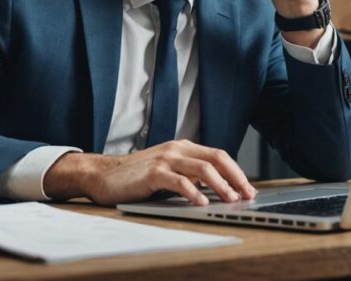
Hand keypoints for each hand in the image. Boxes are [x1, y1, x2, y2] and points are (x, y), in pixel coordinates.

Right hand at [42, 140, 255, 206]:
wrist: (102, 174)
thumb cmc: (135, 176)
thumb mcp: (167, 171)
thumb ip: (188, 175)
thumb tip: (216, 190)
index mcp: (182, 147)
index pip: (218, 156)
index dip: (237, 172)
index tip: (248, 189)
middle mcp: (176, 149)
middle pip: (217, 159)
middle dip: (236, 177)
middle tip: (247, 195)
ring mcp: (165, 159)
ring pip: (203, 169)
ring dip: (222, 186)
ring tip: (231, 200)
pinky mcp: (153, 173)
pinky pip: (180, 181)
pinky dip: (195, 192)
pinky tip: (202, 203)